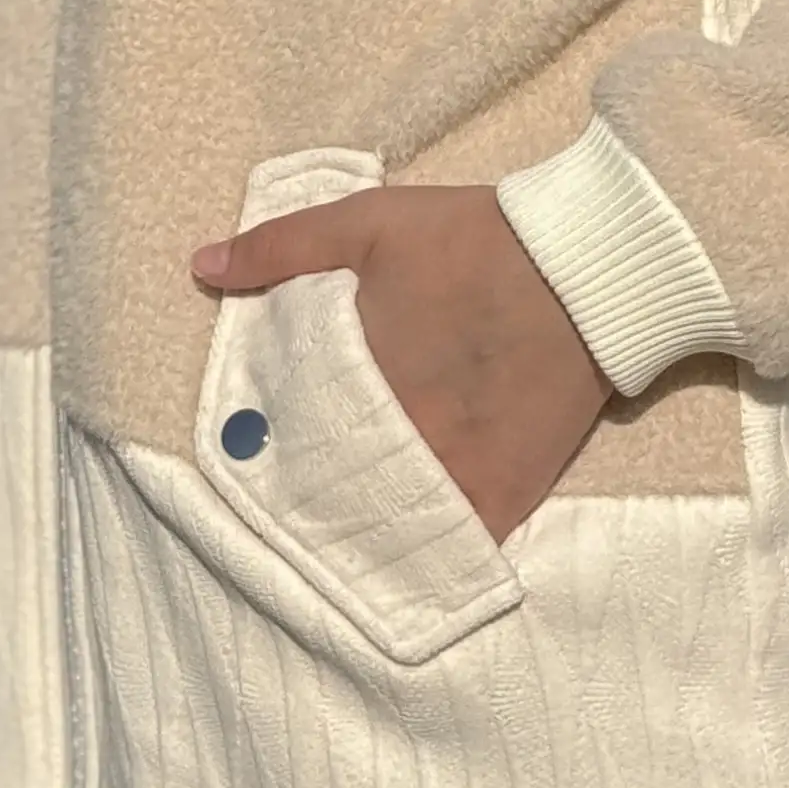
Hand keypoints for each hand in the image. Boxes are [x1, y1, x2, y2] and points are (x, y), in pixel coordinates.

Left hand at [191, 185, 607, 542]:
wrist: (586, 266)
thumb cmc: (474, 240)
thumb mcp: (369, 223)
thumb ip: (282, 247)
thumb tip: (202, 268)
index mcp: (358, 382)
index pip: (289, 442)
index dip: (266, 460)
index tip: (252, 469)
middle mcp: (402, 439)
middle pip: (331, 498)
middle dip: (310, 505)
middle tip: (292, 514)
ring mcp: (456, 475)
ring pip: (387, 534)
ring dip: (361, 539)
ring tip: (338, 547)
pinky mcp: (506, 494)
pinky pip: (455, 549)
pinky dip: (429, 558)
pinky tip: (407, 564)